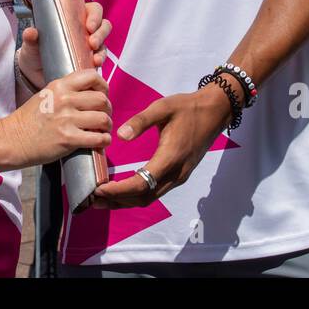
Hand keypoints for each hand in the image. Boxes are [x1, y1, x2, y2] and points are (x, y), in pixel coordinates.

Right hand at [2, 68, 110, 166]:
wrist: (13, 139)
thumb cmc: (30, 119)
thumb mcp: (47, 95)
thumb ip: (67, 90)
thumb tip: (93, 91)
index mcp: (59, 85)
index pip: (92, 76)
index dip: (103, 86)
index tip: (103, 95)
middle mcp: (64, 99)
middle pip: (101, 99)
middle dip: (107, 109)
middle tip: (104, 116)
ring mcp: (66, 119)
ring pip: (103, 119)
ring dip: (107, 126)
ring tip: (103, 130)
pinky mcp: (68, 138)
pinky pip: (98, 138)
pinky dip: (104, 141)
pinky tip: (101, 142)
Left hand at [18, 1, 110, 89]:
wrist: (33, 75)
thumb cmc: (34, 53)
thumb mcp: (31, 44)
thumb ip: (30, 37)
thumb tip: (31, 32)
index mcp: (74, 17)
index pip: (93, 10)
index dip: (96, 16)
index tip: (89, 26)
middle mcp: (84, 31)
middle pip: (103, 26)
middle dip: (101, 34)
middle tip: (92, 43)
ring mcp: (89, 47)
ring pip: (104, 44)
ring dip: (102, 50)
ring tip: (95, 59)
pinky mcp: (89, 62)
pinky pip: (100, 60)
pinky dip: (100, 63)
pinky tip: (95, 66)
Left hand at [90, 84, 232, 208]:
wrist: (215, 111)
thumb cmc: (187, 107)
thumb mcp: (162, 107)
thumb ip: (141, 121)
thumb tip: (119, 135)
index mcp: (170, 157)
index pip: (140, 184)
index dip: (118, 191)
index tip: (98, 189)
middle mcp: (175, 173)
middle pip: (143, 197)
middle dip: (117, 200)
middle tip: (93, 198)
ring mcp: (179, 176)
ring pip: (150, 197)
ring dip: (126, 200)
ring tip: (103, 198)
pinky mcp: (180, 174)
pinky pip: (156, 191)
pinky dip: (137, 195)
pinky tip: (124, 188)